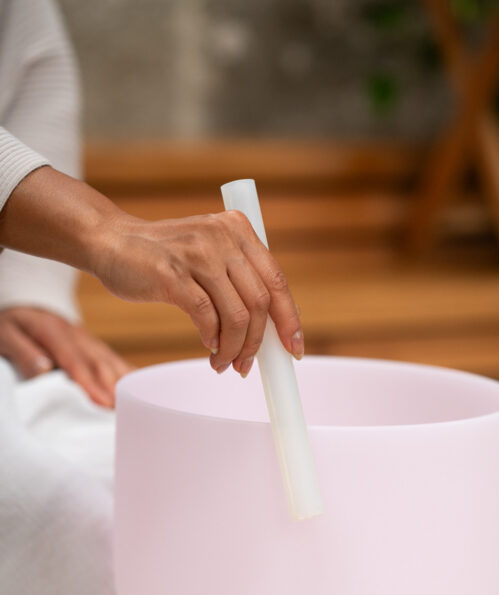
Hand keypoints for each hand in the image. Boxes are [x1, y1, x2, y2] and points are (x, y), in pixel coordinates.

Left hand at [0, 306, 132, 407]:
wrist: (25, 308)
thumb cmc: (12, 327)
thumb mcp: (5, 334)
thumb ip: (23, 352)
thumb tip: (45, 371)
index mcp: (53, 331)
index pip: (75, 361)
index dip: (89, 383)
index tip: (102, 403)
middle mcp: (77, 335)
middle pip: (99, 364)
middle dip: (113, 390)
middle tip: (126, 414)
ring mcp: (89, 340)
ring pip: (112, 363)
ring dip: (125, 385)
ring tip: (136, 408)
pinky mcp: (96, 347)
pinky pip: (116, 361)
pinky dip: (130, 376)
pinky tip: (142, 390)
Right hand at [94, 210, 303, 377]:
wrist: (110, 241)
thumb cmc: (163, 256)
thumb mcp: (209, 253)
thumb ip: (239, 278)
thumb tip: (274, 325)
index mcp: (238, 229)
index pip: (277, 280)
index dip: (289, 319)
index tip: (292, 349)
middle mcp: (222, 237)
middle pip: (260, 302)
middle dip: (258, 342)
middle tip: (246, 365)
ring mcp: (197, 254)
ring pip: (237, 314)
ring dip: (234, 348)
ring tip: (224, 363)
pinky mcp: (171, 274)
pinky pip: (206, 316)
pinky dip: (212, 338)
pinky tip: (208, 346)